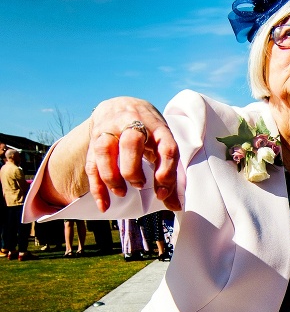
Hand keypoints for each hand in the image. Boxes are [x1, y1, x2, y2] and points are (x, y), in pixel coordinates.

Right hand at [85, 97, 179, 211]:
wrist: (120, 105)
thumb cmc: (147, 130)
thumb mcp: (161, 143)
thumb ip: (167, 174)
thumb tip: (175, 205)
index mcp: (157, 125)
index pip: (165, 146)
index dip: (165, 172)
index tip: (161, 193)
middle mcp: (133, 122)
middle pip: (131, 141)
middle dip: (133, 169)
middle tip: (139, 185)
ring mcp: (110, 129)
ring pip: (105, 149)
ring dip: (112, 176)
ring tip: (121, 192)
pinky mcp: (94, 139)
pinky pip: (91, 163)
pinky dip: (97, 187)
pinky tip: (104, 204)